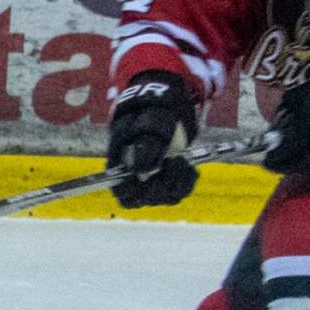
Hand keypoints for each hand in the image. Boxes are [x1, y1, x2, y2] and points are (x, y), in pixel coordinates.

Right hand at [105, 73, 200, 208]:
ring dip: (177, 180)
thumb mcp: (147, 127)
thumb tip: (143, 171)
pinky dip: (188, 179)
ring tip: (181, 158)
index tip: (145, 175)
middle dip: (161, 182)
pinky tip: (188, 165)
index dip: (132, 190)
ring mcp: (155, 182)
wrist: (164, 110)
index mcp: (121, 168)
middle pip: (146, 198)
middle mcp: (137, 180)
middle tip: (171, 160)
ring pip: (166, 197)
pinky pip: (181, 191)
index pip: (122, 193)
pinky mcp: (171, 181)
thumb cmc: (149, 115)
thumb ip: (144, 148)